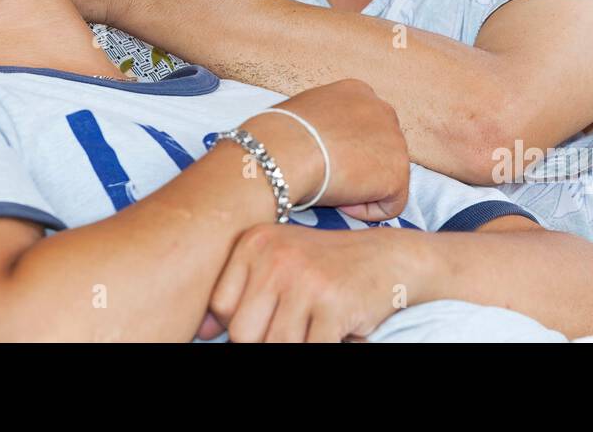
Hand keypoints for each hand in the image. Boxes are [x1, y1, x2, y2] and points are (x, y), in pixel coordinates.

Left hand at [198, 223, 419, 341]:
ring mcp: (304, 279)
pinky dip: (321, 346)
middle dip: (267, 340)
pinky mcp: (332, 303)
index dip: (244, 324)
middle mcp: (275, 256)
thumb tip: (202, 330)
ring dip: (297, 343)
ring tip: (314, 325)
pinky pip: (310, 350)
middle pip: (243, 333)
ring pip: (276, 346)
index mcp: (255, 242)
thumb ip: (241, 293)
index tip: (274, 314)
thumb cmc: (327, 269)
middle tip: (297, 324)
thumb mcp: (279, 266)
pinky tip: (334, 329)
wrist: (391, 259)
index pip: (221, 308)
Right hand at [243, 79, 409, 222]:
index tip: (320, 161)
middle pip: (379, 150)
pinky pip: (389, 204)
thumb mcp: (302, 113)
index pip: (362, 126)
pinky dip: (365, 211)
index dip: (343, 150)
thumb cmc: (278, 135)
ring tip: (329, 188)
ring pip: (384, 177)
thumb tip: (313, 142)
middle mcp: (382, 109)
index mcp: (357, 92)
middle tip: (326, 178)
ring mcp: (395, 140)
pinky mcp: (399, 172)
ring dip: (359, 189)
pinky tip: (340, 202)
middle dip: (357, 168)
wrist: (285, 149)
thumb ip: (321, 122)